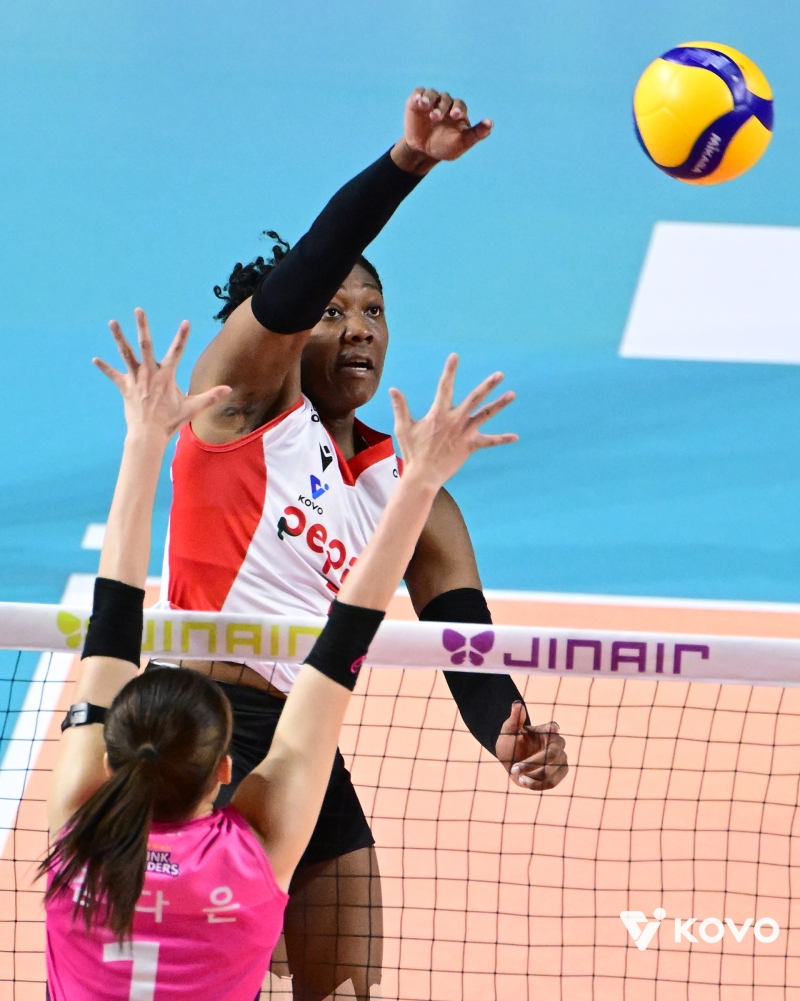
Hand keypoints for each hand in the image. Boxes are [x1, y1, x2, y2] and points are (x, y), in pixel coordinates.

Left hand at [95, 309, 230, 441]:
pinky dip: (105, 368)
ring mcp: (135, 380)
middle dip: (143, 326)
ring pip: (126, 354)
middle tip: (138, 310)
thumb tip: (229, 390)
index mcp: (166, 376)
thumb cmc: (170, 422)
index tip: (185, 322)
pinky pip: (113, 375)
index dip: (182, 337)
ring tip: (112, 322)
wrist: (148, 435)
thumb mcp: (192, 408)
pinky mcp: (125, 388)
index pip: (177, 352)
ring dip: (119, 337)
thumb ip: (210, 397)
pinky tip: (95, 359)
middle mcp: (149, 374)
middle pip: (145, 345)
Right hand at [389, 354, 516, 490]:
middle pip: (474, 398)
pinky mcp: (470, 446)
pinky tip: (515, 437)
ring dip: (499, 404)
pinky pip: (489, 442)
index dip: (449, 371)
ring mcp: (464, 433)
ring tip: (512, 394)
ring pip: (485, 415)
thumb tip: (393, 389)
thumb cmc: (412, 452)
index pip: (444, 387)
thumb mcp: (403, 428)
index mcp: (438, 414)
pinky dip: (502, 439)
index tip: (455, 356)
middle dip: (488, 385)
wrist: (423, 475)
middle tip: (500, 374)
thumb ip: (400, 407)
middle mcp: (454, 420)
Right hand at [392, 88, 492, 172]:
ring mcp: (431, 101)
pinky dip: (419, 95)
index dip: (458, 108)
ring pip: (432, 94)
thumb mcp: (462, 144)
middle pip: (445, 99)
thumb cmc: (445, 148)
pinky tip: (418, 100)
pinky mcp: (416, 102)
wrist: (423, 152)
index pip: (460, 105)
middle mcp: (445, 103)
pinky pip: (419, 93)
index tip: (455, 116)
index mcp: (458, 112)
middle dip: (441, 107)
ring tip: (424, 105)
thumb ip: (476, 134)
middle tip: (435, 118)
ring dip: (429, 98)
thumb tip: (490, 123)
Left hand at [496, 704, 568, 790]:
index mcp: (546, 730)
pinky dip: (537, 785)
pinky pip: (552, 783)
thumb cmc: (511, 742)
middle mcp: (557, 744)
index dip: (553, 729)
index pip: (552, 728)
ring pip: (552, 771)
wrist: (511, 759)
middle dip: (532, 763)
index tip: (553, 728)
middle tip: (513, 768)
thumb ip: (514, 719)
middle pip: (552, 754)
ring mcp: (560, 759)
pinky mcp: (559, 774)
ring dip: (533, 776)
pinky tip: (523, 781)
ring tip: (516, 776)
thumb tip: (517, 704)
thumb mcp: (508, 731)